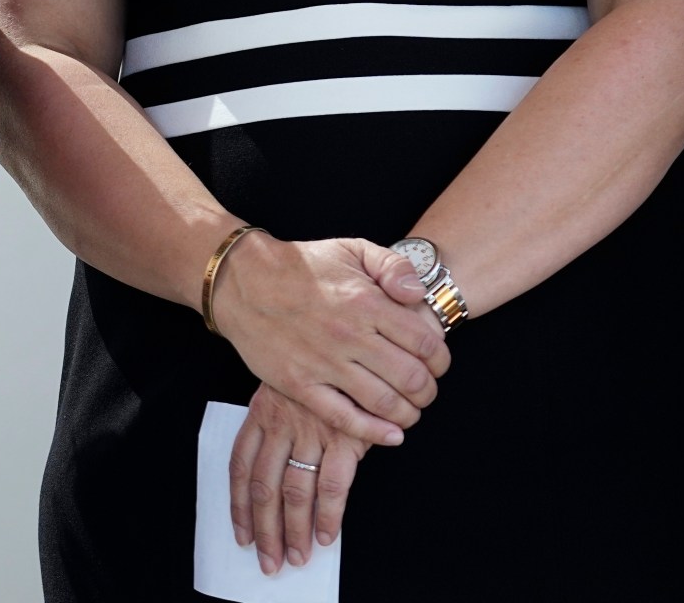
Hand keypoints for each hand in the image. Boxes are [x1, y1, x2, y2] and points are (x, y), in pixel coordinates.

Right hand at [214, 234, 449, 445]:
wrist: (242, 280)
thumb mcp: (352, 249)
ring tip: (408, 411)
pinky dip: (373, 432)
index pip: (427, 345)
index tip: (436, 364)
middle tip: (424, 390)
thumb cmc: (301, 266)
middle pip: (412, 379)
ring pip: (384, 403)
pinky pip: (344, 418)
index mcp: (367, 303)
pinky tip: (390, 435)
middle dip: (428, 391)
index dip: (441, 361)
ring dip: (408, 414)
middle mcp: (349, 336)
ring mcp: (323, 363)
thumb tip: (418, 294)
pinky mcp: (299, 384)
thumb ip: (395, 266)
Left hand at [229, 383, 366, 576]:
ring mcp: (312, 431)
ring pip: (295, 492)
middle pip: (265, 487)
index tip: (241, 534)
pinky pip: (333, 485)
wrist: (354, 336)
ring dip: (295, 530)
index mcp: (261, 412)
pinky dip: (329, 515)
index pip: (241, 466)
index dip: (239, 505)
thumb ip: (276, 423)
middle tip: (269, 560)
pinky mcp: (345, 436)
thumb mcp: (286, 385)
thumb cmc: (320, 366)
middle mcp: (282, 424)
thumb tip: (271, 474)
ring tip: (298, 557)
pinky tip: (328, 536)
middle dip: (265, 529)